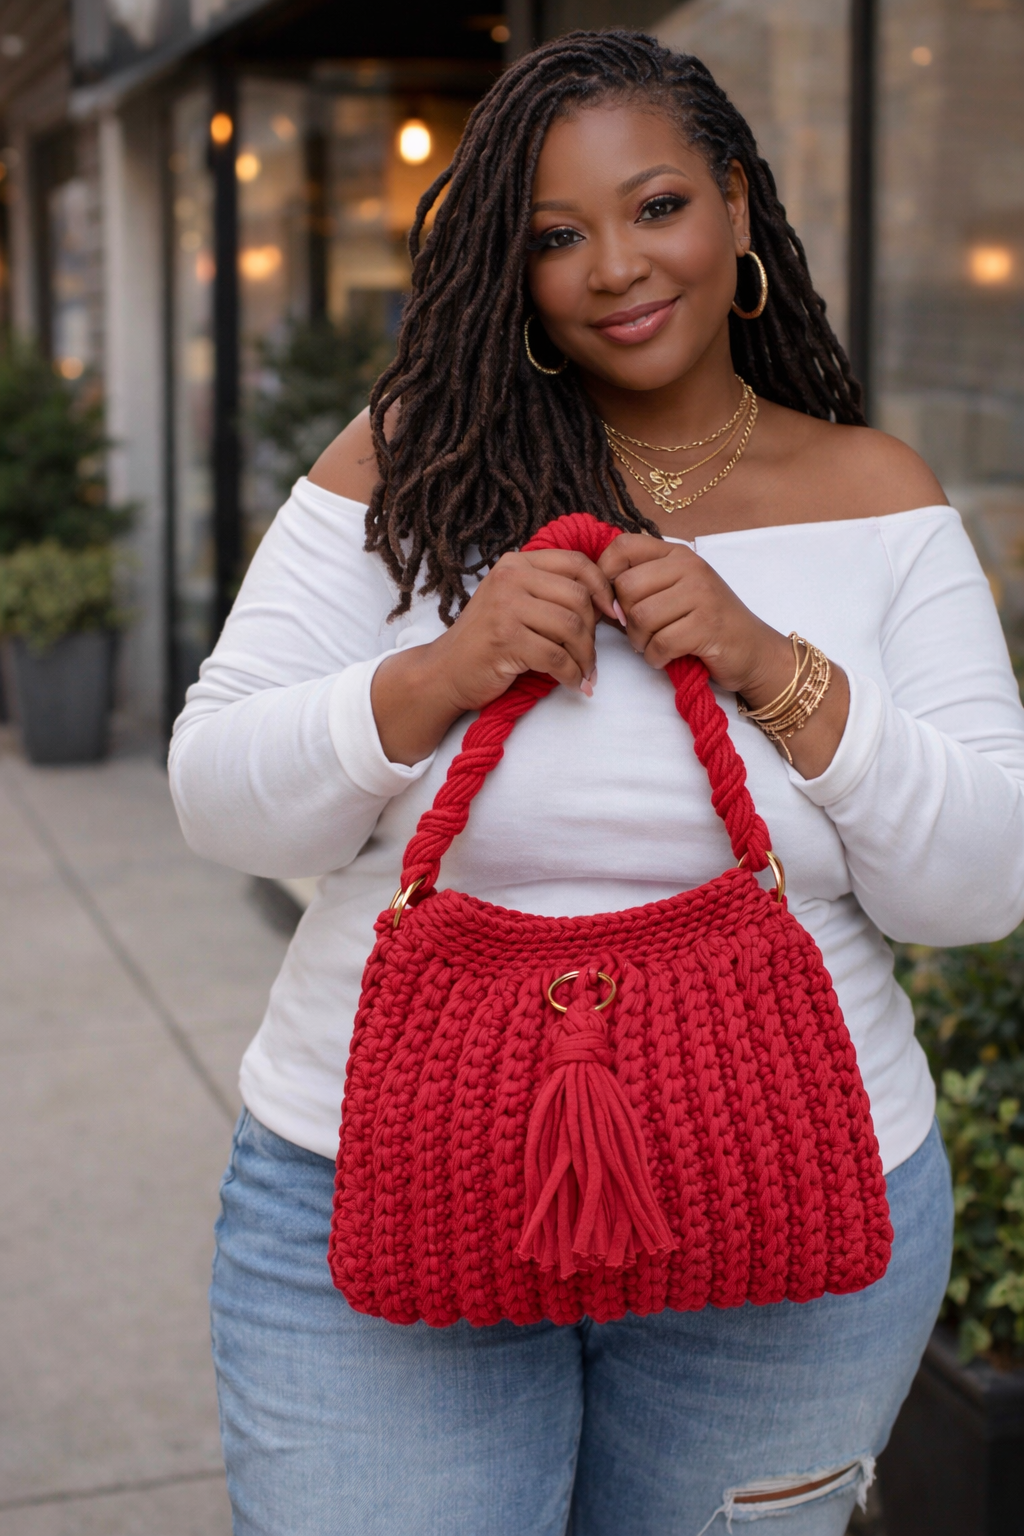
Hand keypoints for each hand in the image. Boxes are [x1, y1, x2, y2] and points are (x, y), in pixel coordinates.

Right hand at [372, 548, 616, 764]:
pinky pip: (556, 656)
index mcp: (517, 564)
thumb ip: (551, 594)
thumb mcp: (516, 603)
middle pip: (578, 597)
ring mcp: (505, 607)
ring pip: (571, 627)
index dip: (603, 589)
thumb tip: (606, 603)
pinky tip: (573, 684)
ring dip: (585, 657)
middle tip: (591, 659)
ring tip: (584, 674)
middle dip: (594, 633)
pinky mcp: (505, 639)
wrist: (445, 672)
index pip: (577, 563)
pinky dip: (572, 675)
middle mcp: (510, 578)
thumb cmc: (487, 642)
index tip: (614, 615)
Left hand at [598, 533, 787, 696]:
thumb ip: (640, 586)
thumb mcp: (674, 593)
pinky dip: (656, 657)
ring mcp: (702, 594)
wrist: (753, 651)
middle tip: (641, 633)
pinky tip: (667, 657)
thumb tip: (595, 594)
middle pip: (626, 587)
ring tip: (655, 646)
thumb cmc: (706, 624)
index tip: (612, 602)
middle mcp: (690, 567)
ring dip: (640, 642)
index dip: (605, 574)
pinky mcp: (707, 626)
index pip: (623, 546)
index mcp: (678, 553)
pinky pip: (660, 643)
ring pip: (640, 617)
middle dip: (624, 619)